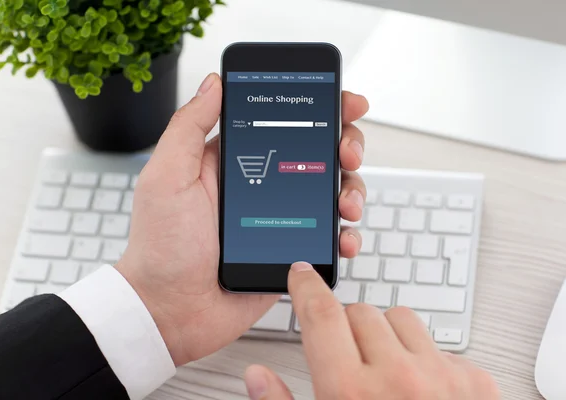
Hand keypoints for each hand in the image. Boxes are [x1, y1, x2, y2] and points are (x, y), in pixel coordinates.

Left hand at [115, 73, 369, 365]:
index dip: (319, 108)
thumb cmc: (161, 248)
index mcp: (235, 161)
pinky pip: (330, 235)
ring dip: (351, 189)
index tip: (344, 102)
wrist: (171, 311)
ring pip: (332, 191)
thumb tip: (214, 83)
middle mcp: (263, 185)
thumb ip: (189, 127)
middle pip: (319, 152)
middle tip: (347, 153)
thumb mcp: (166, 177)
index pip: (284, 122)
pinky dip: (346, 234)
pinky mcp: (292, 250)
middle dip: (345, 144)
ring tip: (345, 204)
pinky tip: (342, 237)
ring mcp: (281, 218)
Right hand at [244, 262, 500, 399]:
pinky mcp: (477, 385)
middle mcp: (398, 379)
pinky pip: (441, 346)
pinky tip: (421, 393)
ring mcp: (443, 379)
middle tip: (345, 356)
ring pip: (401, 319)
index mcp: (349, 393)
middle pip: (359, 312)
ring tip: (383, 370)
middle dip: (345, 325)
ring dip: (386, 334)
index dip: (306, 287)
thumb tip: (258, 376)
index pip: (320, 315)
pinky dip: (426, 358)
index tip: (303, 274)